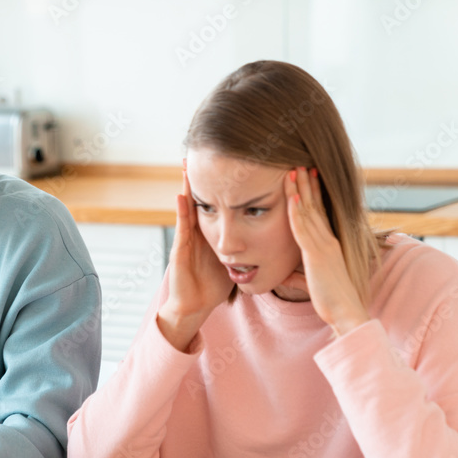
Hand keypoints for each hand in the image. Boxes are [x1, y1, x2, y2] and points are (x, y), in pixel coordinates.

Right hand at [157, 160, 234, 350]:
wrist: (193, 306)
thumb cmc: (212, 286)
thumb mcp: (236, 262)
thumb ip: (250, 249)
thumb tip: (277, 242)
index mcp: (214, 232)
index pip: (221, 202)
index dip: (227, 184)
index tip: (235, 161)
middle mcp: (199, 231)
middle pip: (204, 197)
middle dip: (205, 176)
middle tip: (205, 150)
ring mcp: (188, 238)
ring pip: (190, 206)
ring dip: (188, 185)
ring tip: (188, 163)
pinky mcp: (180, 249)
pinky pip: (182, 227)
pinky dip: (182, 210)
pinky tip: (182, 194)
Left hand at [281, 167, 370, 334]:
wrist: (346, 311)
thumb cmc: (331, 300)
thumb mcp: (311, 284)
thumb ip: (298, 277)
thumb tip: (285, 276)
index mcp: (328, 245)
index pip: (318, 214)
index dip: (312, 194)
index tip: (306, 177)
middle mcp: (328, 240)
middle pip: (314, 206)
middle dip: (306, 184)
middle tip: (299, 164)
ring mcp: (324, 245)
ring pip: (309, 212)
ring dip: (300, 190)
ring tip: (293, 171)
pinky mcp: (317, 254)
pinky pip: (304, 229)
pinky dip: (297, 212)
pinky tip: (292, 197)